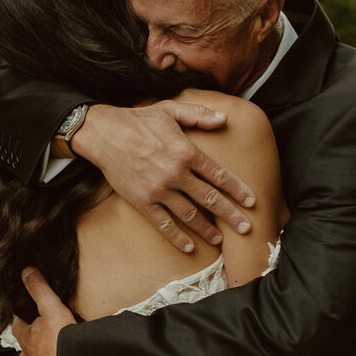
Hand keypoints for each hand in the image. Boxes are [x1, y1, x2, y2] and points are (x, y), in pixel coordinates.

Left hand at [10, 268, 73, 355]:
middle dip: (33, 351)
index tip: (29, 322)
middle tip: (46, 346)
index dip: (24, 324)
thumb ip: (39, 288)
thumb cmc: (63, 338)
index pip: (19, 329)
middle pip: (25, 354)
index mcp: (27, 340)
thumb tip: (27, 272)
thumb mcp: (51, 306)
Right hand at [71, 102, 255, 254]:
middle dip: (230, 214)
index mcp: (187, 151)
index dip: (237, 189)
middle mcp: (176, 173)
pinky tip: (189, 246)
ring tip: (220, 239)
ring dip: (207, 229)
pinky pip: (163, 223)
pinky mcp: (142, 201)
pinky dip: (177, 237)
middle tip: (246, 228)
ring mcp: (159, 189)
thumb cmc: (138, 119)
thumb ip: (199, 114)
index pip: (219, 175)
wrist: (104, 133)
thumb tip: (224, 118)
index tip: (251, 201)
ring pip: (189, 214)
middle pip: (210, 198)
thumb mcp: (171, 109)